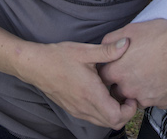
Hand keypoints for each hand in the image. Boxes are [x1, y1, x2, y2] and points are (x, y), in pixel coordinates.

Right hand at [17, 38, 137, 128]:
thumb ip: (108, 50)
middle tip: (127, 95)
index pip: (116, 117)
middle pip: (112, 123)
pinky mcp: (72, 109)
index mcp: (90, 94)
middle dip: (124, 113)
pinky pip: (92, 117)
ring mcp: (77, 110)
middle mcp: (84, 107)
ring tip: (115, 92)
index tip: (131, 96)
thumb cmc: (59, 57)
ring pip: (102, 122)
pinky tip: (102, 93)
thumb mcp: (85, 51)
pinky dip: (102, 111)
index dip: (129, 110)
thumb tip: (126, 43)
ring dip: (113, 112)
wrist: (35, 65)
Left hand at [100, 19, 166, 107]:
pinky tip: (161, 79)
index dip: (110, 69)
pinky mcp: (161, 102)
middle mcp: (128, 89)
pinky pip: (153, 100)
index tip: (117, 64)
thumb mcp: (132, 29)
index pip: (103, 76)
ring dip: (137, 89)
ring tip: (148, 73)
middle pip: (117, 91)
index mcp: (118, 71)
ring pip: (135, 98)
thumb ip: (112, 39)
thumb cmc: (162, 37)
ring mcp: (145, 98)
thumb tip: (104, 45)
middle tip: (133, 69)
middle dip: (121, 82)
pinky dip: (155, 92)